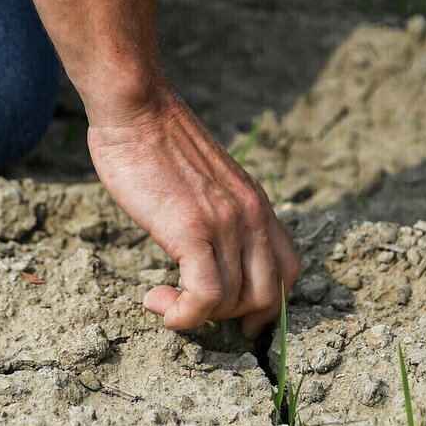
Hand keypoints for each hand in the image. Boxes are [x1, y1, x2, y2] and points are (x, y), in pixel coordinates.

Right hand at [87, 86, 298, 336]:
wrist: (136, 108)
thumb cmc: (155, 140)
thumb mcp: (205, 179)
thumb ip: (217, 210)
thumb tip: (204, 245)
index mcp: (256, 203)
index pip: (289, 270)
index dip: (268, 305)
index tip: (235, 317)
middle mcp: (251, 215)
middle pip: (268, 295)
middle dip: (231, 317)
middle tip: (192, 309)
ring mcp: (225, 222)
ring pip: (233, 300)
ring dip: (196, 316)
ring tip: (161, 301)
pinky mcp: (192, 229)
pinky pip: (205, 295)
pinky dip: (185, 315)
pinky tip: (160, 307)